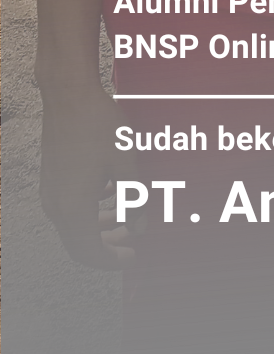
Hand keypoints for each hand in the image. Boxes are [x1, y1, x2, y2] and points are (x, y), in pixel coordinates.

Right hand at [39, 85, 137, 268]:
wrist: (69, 93)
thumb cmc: (98, 124)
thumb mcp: (125, 162)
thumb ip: (135, 198)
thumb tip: (141, 227)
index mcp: (73, 207)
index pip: (89, 251)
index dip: (111, 260)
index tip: (132, 256)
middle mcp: (57, 204)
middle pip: (79, 242)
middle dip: (107, 246)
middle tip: (132, 242)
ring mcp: (51, 190)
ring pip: (75, 224)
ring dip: (100, 226)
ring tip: (127, 218)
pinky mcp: (52, 177)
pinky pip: (70, 206)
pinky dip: (90, 210)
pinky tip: (110, 193)